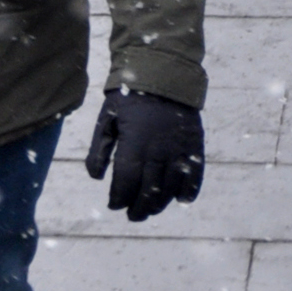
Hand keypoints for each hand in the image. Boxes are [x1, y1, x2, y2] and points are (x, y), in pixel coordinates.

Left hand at [84, 89, 203, 220]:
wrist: (163, 74)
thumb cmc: (129, 98)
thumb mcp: (107, 119)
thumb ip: (100, 149)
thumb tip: (96, 177)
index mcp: (134, 143)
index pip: (126, 181)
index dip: (119, 197)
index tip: (113, 204)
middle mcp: (158, 150)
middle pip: (149, 190)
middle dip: (139, 207)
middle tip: (131, 216)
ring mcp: (179, 149)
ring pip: (171, 187)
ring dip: (160, 204)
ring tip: (150, 211)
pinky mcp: (195, 145)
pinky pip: (195, 174)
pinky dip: (189, 190)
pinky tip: (180, 200)